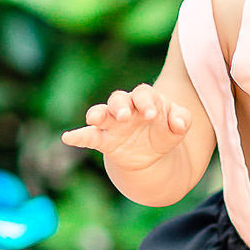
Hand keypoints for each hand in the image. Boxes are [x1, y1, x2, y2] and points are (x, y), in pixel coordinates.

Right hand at [61, 84, 191, 172]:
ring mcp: (113, 124)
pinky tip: (67, 137)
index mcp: (146, 100)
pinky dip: (78, 136)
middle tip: (126, 116)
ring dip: (99, 114)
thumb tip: (178, 123)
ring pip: (103, 112)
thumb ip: (182, 120)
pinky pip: (88, 136)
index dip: (147, 103)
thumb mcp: (177, 127)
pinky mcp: (104, 140)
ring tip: (94, 118)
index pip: (144, 94)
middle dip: (121, 106)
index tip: (152, 115)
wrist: (152, 155)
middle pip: (119, 98)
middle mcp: (126, 108)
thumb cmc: (164, 131)